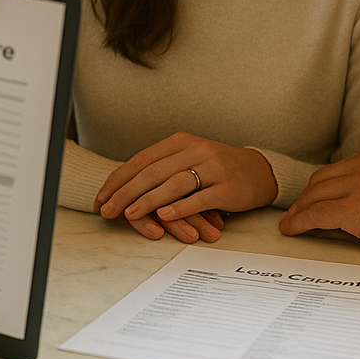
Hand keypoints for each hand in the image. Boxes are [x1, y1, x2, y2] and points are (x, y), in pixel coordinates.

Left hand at [96, 132, 277, 242]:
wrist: (257, 171)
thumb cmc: (216, 168)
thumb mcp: (188, 158)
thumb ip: (162, 167)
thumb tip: (123, 186)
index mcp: (180, 142)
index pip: (141, 159)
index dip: (119, 179)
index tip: (101, 197)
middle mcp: (195, 151)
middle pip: (153, 172)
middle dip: (126, 193)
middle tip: (108, 210)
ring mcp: (212, 168)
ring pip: (173, 184)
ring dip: (148, 200)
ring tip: (129, 214)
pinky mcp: (226, 188)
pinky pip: (199, 198)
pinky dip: (180, 207)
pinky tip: (164, 216)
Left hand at [278, 144, 359, 256]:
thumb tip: (347, 209)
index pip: (338, 170)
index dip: (321, 188)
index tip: (313, 200)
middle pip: (321, 180)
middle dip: (306, 198)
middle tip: (297, 213)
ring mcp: (359, 185)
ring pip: (315, 196)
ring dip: (300, 211)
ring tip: (291, 224)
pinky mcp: (355, 209)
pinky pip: (316, 215)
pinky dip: (300, 222)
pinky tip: (292, 230)